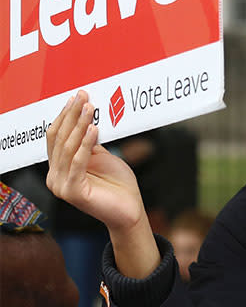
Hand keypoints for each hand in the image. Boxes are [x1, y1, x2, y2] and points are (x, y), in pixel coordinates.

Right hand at [45, 91, 144, 231]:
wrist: (130, 210)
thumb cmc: (117, 184)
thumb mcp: (101, 156)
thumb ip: (89, 141)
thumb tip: (85, 116)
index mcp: (58, 167)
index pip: (56, 136)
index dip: (66, 115)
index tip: (78, 96)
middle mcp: (54, 176)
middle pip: (59, 139)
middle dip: (72, 115)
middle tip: (83, 96)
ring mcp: (60, 185)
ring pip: (67, 148)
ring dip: (79, 125)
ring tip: (90, 108)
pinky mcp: (72, 192)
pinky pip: (77, 163)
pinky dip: (85, 144)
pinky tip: (94, 129)